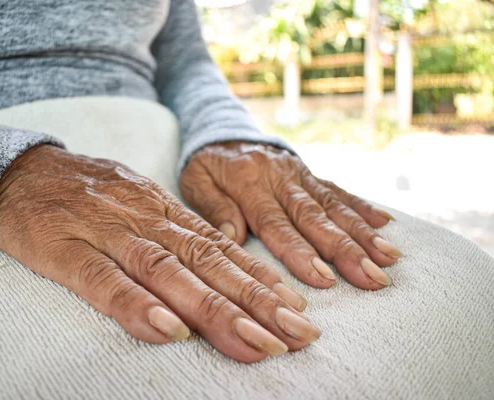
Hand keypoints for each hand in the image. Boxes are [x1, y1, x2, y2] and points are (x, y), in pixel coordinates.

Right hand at [0, 145, 320, 362]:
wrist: (20, 173)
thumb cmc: (86, 195)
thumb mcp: (139, 206)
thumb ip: (175, 237)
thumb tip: (222, 271)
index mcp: (164, 212)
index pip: (221, 248)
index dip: (261, 280)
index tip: (297, 310)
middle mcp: (146, 221)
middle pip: (207, 263)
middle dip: (256, 302)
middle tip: (298, 335)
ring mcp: (107, 234)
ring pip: (168, 272)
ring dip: (214, 309)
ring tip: (256, 341)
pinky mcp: (66, 251)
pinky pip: (104, 281)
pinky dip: (137, 306)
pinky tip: (168, 330)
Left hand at [180, 142, 401, 290]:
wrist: (221, 131)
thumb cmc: (206, 166)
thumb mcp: (196, 184)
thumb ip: (215, 209)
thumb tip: (234, 238)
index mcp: (249, 183)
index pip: (276, 223)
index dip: (300, 251)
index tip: (323, 278)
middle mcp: (280, 178)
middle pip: (314, 217)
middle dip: (344, 249)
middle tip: (371, 276)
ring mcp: (299, 175)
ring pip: (333, 205)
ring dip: (362, 233)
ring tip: (389, 257)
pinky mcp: (309, 173)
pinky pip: (337, 189)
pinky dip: (361, 207)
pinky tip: (385, 223)